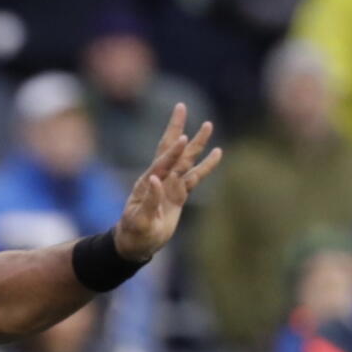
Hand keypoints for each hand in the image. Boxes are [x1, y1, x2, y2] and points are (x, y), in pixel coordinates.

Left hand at [115, 103, 222, 261]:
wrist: (135, 243)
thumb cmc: (133, 233)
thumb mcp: (139, 221)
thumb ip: (149, 201)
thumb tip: (156, 180)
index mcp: (147, 183)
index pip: (162, 162)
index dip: (173, 152)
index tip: (183, 138)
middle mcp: (158, 179)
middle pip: (170, 149)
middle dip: (176, 129)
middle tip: (181, 107)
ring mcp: (169, 185)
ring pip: (185, 160)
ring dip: (196, 144)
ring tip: (208, 124)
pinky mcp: (178, 194)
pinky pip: (194, 177)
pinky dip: (205, 165)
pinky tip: (217, 153)